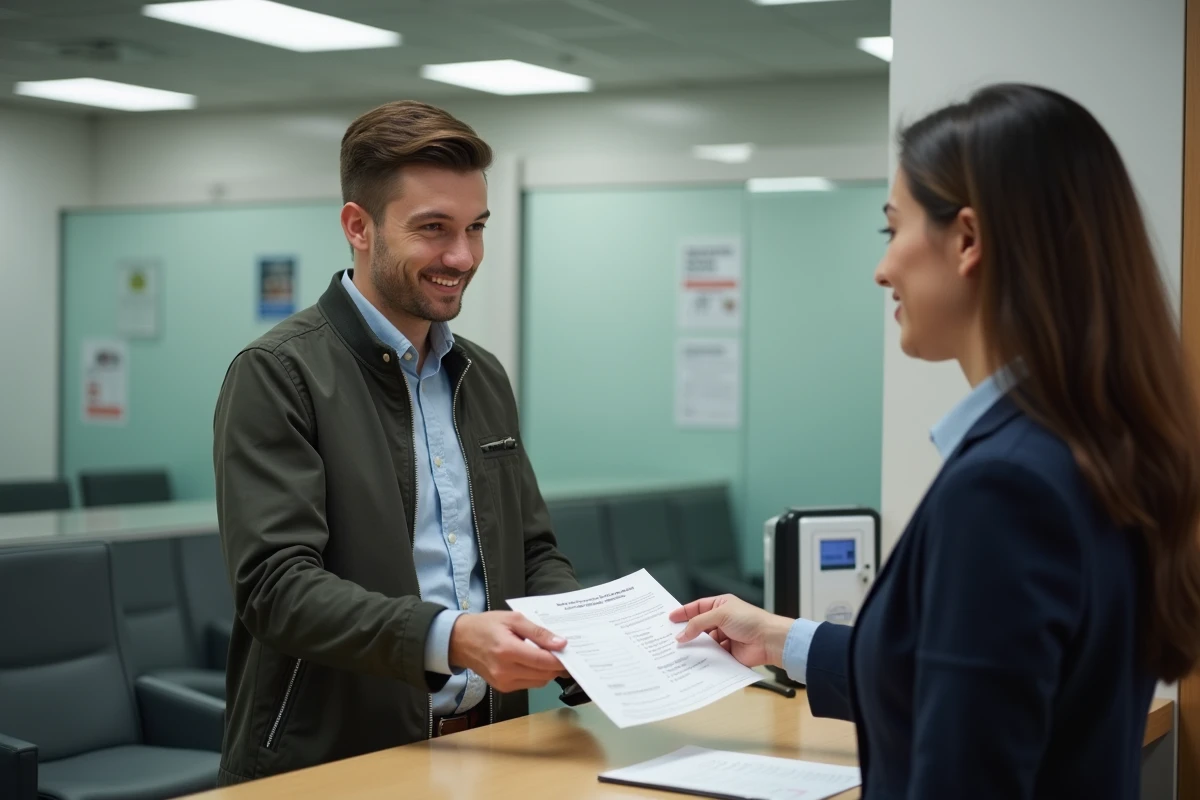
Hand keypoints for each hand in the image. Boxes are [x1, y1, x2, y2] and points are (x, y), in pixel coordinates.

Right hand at [448, 611, 566, 692]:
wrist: (460, 641)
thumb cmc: (487, 625)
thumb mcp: (513, 619)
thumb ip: (538, 632)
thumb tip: (561, 643)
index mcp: (508, 651)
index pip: (543, 661)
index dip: (560, 659)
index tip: (571, 652)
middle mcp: (505, 671)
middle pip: (544, 674)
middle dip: (556, 665)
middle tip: (562, 652)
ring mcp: (503, 683)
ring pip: (539, 682)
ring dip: (547, 671)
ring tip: (546, 655)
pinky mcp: (503, 688)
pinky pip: (528, 684)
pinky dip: (536, 674)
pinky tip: (533, 662)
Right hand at [669, 595, 792, 668]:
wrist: (769, 640)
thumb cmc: (750, 621)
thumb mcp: (720, 615)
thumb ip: (698, 624)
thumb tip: (682, 634)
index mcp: (721, 606)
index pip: (697, 607)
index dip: (683, 612)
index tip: (669, 619)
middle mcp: (722, 621)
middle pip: (699, 626)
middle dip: (687, 632)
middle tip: (670, 637)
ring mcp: (725, 637)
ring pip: (704, 642)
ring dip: (695, 646)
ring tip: (679, 651)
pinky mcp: (728, 653)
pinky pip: (712, 656)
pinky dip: (705, 658)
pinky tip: (695, 660)